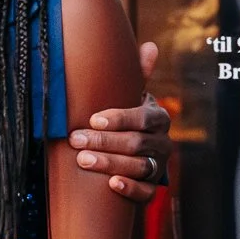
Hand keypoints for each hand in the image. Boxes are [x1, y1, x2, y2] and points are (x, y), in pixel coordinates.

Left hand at [69, 40, 169, 203]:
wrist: (132, 153)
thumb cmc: (125, 120)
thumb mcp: (130, 98)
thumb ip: (136, 75)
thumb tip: (150, 46)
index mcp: (157, 118)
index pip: (143, 118)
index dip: (119, 118)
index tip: (93, 119)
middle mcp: (163, 143)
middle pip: (137, 143)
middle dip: (104, 141)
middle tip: (76, 140)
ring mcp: (159, 167)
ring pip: (139, 167)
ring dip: (110, 163)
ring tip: (83, 161)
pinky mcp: (152, 188)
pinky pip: (146, 192)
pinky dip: (130, 188)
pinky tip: (111, 185)